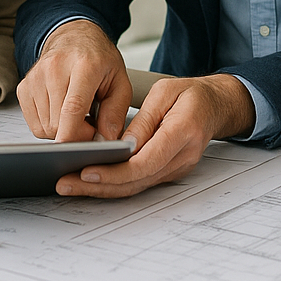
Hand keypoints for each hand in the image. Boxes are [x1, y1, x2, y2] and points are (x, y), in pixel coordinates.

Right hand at [17, 19, 131, 142]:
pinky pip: (34, 124)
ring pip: (45, 127)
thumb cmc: (98, 59)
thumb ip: (116, 112)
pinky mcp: (23, 87)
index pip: (72, 106)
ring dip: (62, 130)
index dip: (72, 133)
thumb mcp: (120, 82)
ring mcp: (35, 77)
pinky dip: (49, 125)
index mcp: (84, 65)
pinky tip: (60, 111)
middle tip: (90, 122)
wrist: (74, 36)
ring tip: (76, 113)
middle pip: (57, 123)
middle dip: (76, 134)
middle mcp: (54, 69)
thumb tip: (106, 140)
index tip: (74, 151)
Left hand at [53, 74, 254, 197]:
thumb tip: (124, 145)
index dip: (115, 171)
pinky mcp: (168, 172)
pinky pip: (139, 182)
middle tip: (65, 183)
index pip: (146, 162)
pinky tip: (89, 181)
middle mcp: (182, 158)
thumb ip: (145, 119)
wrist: (215, 106)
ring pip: (136, 187)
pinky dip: (113, 184)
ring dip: (101, 189)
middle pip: (137, 181)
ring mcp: (177, 169)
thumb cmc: (191, 95)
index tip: (87, 171)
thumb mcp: (166, 91)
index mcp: (183, 132)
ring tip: (69, 185)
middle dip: (98, 186)